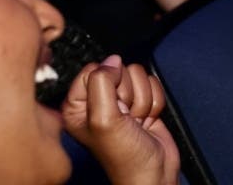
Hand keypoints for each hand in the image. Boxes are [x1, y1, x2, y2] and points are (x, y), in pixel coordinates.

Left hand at [61, 55, 179, 184]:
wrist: (153, 171)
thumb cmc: (124, 156)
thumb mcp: (104, 119)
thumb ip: (102, 84)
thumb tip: (112, 60)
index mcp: (77, 106)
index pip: (94, 69)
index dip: (109, 83)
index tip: (113, 106)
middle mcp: (97, 101)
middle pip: (120, 70)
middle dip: (129, 94)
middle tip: (126, 117)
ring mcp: (121, 102)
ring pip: (139, 76)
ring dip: (143, 100)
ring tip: (136, 121)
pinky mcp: (141, 102)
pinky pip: (153, 84)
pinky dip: (154, 102)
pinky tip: (146, 120)